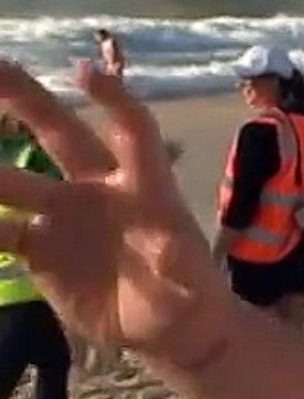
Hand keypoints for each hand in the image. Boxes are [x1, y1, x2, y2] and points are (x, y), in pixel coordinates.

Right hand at [0, 62, 231, 367]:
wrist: (163, 327)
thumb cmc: (188, 291)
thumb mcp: (190, 278)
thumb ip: (176, 262)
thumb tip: (170, 249)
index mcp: (143, 184)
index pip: (132, 129)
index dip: (112, 99)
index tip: (82, 71)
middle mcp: (98, 188)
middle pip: (60, 132)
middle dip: (25, 97)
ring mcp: (63, 215)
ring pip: (14, 181)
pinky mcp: (38, 247)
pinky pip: (1, 229)